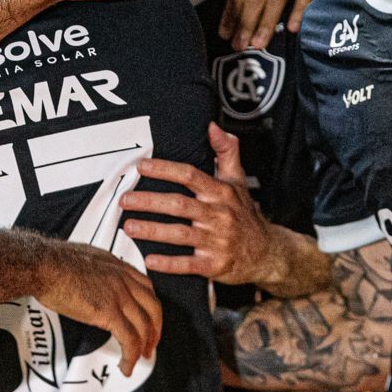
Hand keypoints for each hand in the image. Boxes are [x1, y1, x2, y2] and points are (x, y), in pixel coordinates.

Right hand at [35, 240, 162, 374]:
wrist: (43, 265)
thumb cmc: (52, 261)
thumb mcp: (84, 258)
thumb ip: (96, 270)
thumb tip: (91, 281)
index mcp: (116, 266)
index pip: (146, 287)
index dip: (150, 307)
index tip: (149, 318)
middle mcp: (122, 279)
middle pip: (153, 307)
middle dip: (155, 329)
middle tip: (151, 344)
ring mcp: (118, 295)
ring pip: (144, 325)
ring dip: (145, 346)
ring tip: (139, 359)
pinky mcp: (108, 312)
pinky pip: (129, 339)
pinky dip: (131, 356)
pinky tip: (126, 365)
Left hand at [120, 124, 279, 284]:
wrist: (267, 252)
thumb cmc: (244, 214)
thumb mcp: (238, 180)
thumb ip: (226, 151)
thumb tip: (213, 126)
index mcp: (221, 192)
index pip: (190, 175)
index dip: (164, 170)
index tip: (141, 166)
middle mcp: (219, 215)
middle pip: (179, 205)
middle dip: (149, 201)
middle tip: (124, 200)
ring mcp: (217, 241)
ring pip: (180, 234)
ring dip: (152, 231)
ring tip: (128, 227)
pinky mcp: (215, 265)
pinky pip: (189, 264)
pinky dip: (169, 263)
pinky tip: (149, 260)